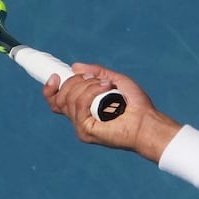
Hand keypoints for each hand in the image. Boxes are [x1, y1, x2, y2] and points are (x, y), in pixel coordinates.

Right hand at [43, 63, 180, 161]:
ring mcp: (81, 126)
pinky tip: (107, 89)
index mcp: (83, 108)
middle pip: (60, 98)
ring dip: (88, 87)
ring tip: (107, 85)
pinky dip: (92, 93)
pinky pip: (79, 106)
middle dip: (75, 82)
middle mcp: (79, 118)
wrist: (147, 120)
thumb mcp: (115, 80)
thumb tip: (75, 67)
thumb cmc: (135, 104)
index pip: (56, 101)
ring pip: (69, 99)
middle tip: (95, 79)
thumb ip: (96, 73)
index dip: (51, 89)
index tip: (56, 76)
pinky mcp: (85, 131)